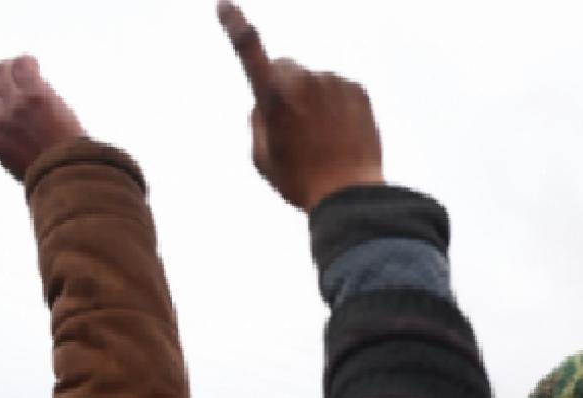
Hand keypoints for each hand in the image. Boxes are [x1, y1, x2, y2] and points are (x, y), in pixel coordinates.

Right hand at [0, 56, 83, 180]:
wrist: (70, 174)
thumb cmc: (50, 170)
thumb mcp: (14, 159)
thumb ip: (4, 139)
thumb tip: (2, 128)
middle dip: (1, 78)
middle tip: (13, 77)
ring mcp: (15, 105)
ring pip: (4, 72)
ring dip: (12, 68)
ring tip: (23, 69)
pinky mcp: (36, 96)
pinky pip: (22, 67)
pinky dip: (26, 62)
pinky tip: (32, 63)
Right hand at [217, 1, 383, 210]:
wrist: (352, 194)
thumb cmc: (301, 180)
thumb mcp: (263, 157)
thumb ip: (258, 120)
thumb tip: (266, 100)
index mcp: (273, 98)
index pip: (249, 53)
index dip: (235, 27)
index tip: (225, 5)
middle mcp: (304, 82)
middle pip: (285, 67)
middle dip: (284, 84)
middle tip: (293, 124)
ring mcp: (333, 83)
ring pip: (314, 81)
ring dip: (313, 98)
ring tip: (323, 137)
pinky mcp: (358, 89)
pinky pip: (338, 89)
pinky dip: (337, 105)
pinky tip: (341, 133)